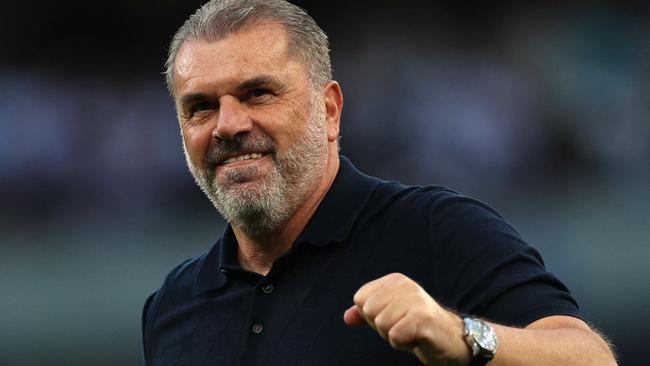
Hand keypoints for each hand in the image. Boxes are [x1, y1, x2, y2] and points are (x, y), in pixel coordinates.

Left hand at [343, 273, 471, 365]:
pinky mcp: (422, 317)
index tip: (393, 318)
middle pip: (368, 312)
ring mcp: (415, 299)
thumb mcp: (389, 316)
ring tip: (411, 332)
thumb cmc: (417, 327)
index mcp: (394, 281)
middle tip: (403, 327)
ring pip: (381, 324)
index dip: (372, 316)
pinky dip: (402, 344)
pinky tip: (416, 338)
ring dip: (394, 336)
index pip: (360, 299)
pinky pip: (394, 336)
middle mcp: (405, 285)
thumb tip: (347, 317)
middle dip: (382, 327)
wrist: (452, 339)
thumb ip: (366, 314)